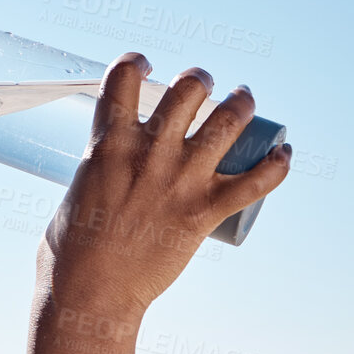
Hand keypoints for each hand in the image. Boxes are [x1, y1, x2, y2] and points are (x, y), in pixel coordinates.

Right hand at [41, 52, 290, 322]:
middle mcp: (148, 153)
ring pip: (228, 121)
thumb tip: (101, 171)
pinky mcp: (204, 211)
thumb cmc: (69, 253)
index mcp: (107, 145)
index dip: (136, 62)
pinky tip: (283, 154)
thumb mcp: (75, 194)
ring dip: (241, 104)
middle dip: (200, 80)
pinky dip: (277, 165)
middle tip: (203, 87)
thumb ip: (95, 173)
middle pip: (188, 89)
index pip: (122, 78)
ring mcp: (179, 180)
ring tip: (243, 101)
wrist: (90, 292)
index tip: (145, 66)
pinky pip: (257, 181)